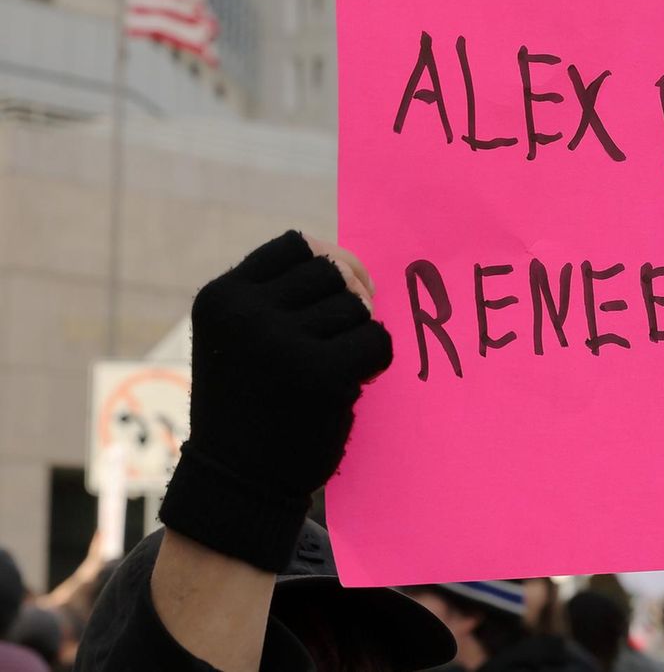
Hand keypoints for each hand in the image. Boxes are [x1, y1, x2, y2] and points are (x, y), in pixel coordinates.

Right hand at [159, 231, 391, 571]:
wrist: (237, 483)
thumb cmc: (251, 404)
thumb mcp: (241, 337)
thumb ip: (282, 297)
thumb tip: (358, 269)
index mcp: (220, 298)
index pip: (295, 245)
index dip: (327, 263)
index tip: (340, 291)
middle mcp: (244, 313)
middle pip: (331, 271)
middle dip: (347, 300)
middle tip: (338, 340)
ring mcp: (281, 342)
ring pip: (357, 306)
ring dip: (357, 335)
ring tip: (330, 370)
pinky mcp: (321, 374)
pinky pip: (377, 340)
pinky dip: (376, 360)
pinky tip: (352, 383)